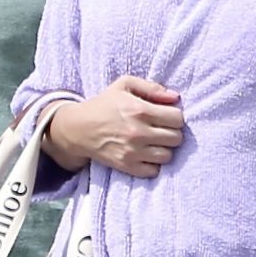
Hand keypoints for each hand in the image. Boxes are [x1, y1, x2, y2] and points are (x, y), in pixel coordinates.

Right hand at [47, 76, 183, 178]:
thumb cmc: (103, 104)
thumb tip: (175, 97)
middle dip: (171, 132)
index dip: (175, 116)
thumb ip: (151, 87)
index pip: (177, 119)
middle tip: (161, 130)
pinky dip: (153, 164)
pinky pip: (153, 171)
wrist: (78, 128)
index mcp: (140, 110)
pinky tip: (146, 155)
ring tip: (154, 142)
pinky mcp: (126, 166)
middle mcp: (138, 132)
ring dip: (164, 149)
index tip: (166, 116)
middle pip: (176, 138)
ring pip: (167, 156)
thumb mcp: (124, 85)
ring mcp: (133, 152)